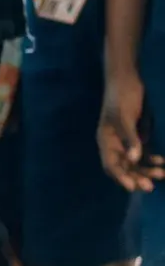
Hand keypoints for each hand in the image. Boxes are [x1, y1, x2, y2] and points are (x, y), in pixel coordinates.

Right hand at [99, 67, 164, 189]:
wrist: (127, 78)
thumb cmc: (121, 96)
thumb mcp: (124, 116)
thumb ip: (129, 138)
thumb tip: (133, 159)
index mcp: (106, 141)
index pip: (111, 165)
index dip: (121, 177)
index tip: (133, 187)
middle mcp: (114, 144)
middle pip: (124, 167)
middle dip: (136, 177)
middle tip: (150, 186)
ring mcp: (126, 141)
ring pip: (135, 163)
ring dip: (146, 170)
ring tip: (162, 174)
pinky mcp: (136, 136)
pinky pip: (143, 153)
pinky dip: (151, 160)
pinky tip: (162, 162)